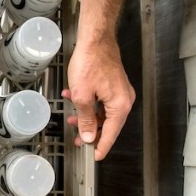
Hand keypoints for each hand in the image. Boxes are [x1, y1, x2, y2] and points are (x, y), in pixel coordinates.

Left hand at [62, 37, 134, 160]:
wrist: (95, 38)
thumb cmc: (90, 61)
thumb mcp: (82, 96)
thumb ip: (86, 119)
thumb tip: (89, 136)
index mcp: (120, 105)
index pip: (112, 133)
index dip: (101, 146)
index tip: (95, 157)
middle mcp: (124, 99)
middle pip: (108, 124)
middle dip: (91, 131)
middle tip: (78, 140)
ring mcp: (119, 91)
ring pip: (103, 112)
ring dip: (87, 116)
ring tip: (72, 118)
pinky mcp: (113, 83)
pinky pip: (102, 100)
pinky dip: (89, 103)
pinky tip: (74, 97)